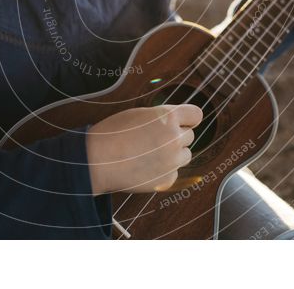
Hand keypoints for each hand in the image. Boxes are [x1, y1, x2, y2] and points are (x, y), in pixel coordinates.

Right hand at [85, 104, 202, 194]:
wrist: (97, 161)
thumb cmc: (112, 134)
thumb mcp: (139, 114)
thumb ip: (162, 117)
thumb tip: (178, 122)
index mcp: (168, 117)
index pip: (196, 114)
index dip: (188, 118)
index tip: (183, 122)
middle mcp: (174, 138)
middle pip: (189, 136)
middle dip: (176, 137)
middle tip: (154, 140)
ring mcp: (172, 160)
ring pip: (185, 155)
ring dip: (173, 154)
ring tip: (149, 154)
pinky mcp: (167, 179)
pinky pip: (174, 172)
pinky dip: (164, 171)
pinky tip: (145, 167)